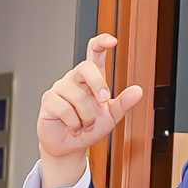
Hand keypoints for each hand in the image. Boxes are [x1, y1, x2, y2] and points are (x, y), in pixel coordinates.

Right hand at [34, 34, 145, 187]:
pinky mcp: (48, 101)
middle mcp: (74, 79)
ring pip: (77, 96)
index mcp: (91, 78)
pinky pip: (64, 109)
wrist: (71, 146)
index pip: (94, 53)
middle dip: (98, 84)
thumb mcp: (111, 117)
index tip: (112, 40)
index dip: (101, 43)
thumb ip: (124, 103)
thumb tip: (138, 91)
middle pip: (85, 67)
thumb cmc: (90, 128)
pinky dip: (74, 124)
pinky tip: (73, 127)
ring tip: (85, 124)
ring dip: (87, 116)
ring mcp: (60, 88)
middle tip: (104, 101)